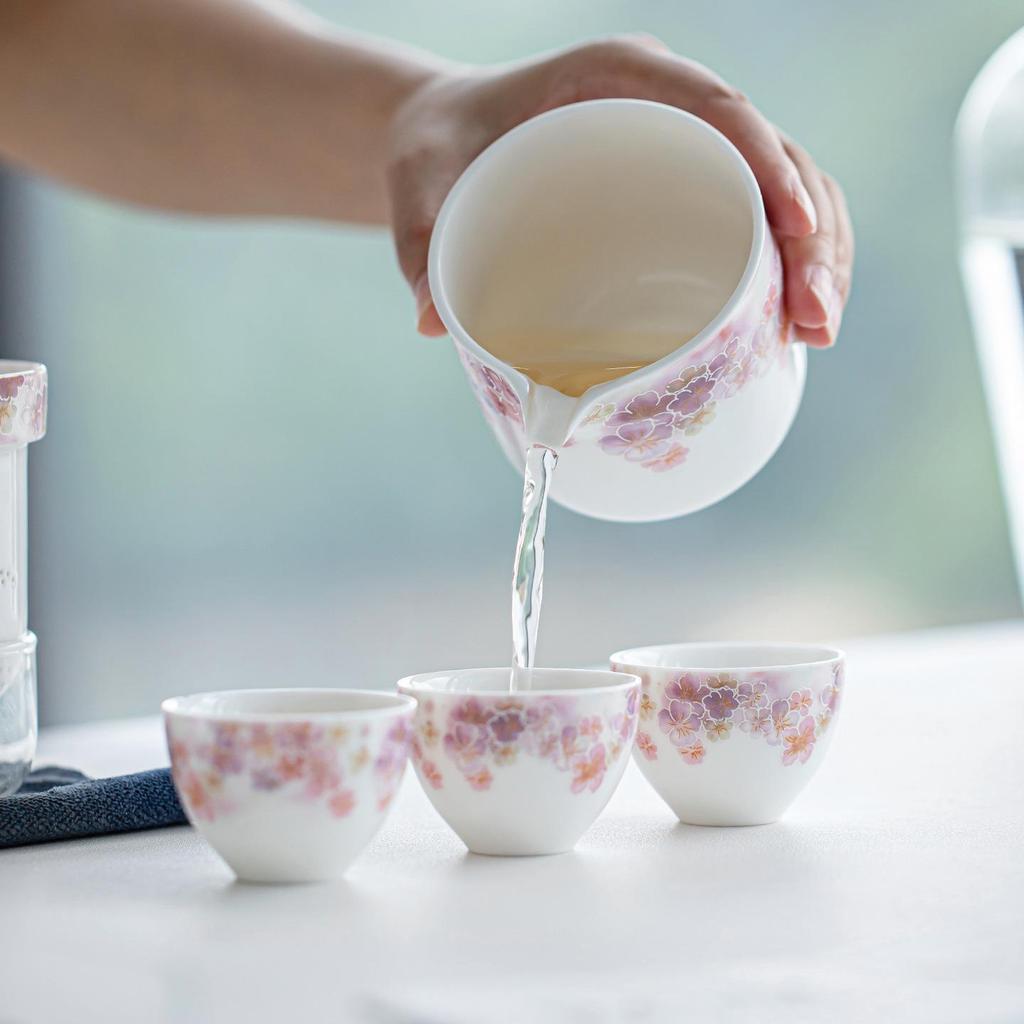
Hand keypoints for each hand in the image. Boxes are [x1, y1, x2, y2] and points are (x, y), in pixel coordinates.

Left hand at [387, 36, 852, 347]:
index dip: (771, 162)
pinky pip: (758, 219)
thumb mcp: (420, 181)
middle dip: (813, 236)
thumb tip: (433, 324)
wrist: (445, 142)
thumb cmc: (438, 149)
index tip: (796, 227)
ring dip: (817, 258)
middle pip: (775, 155)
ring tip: (816, 333)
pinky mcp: (686, 193)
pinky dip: (786, 267)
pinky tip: (793, 324)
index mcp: (620, 76)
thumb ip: (421, 239)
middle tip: (814, 321)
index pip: (719, 107)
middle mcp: (668, 106)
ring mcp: (685, 150)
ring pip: (786, 188)